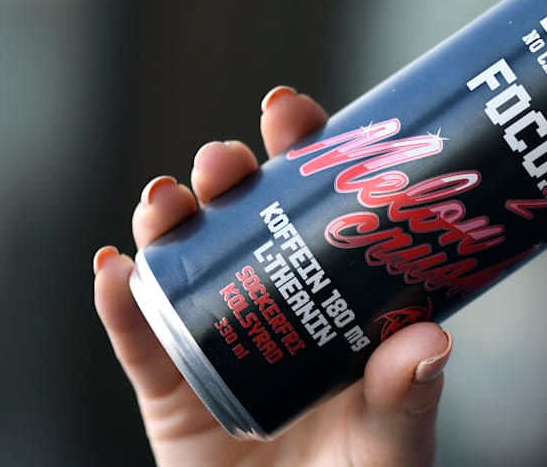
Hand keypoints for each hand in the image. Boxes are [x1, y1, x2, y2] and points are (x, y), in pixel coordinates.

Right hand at [93, 86, 451, 465]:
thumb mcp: (394, 441)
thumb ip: (408, 396)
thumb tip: (430, 340)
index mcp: (332, 292)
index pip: (316, 201)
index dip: (302, 150)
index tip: (292, 111)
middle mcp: (269, 297)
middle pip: (241, 214)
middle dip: (227, 173)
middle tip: (229, 160)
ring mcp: (213, 335)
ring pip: (180, 260)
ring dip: (169, 220)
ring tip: (168, 202)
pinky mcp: (167, 388)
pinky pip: (137, 340)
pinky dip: (119, 300)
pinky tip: (116, 268)